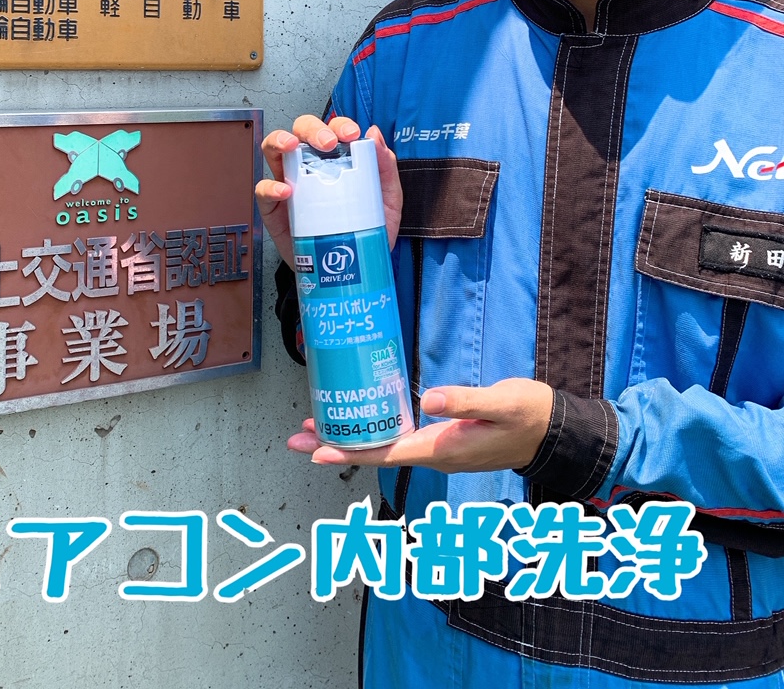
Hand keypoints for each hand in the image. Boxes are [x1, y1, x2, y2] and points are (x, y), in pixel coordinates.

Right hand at [255, 115, 402, 265]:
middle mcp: (310, 167)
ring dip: (279, 141)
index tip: (352, 134)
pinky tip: (286, 191)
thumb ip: (385, 169)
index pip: (332, 130)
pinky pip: (264, 191)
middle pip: (300, 132)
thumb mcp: (386, 200)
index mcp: (336, 160)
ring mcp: (290, 185)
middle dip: (311, 129)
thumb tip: (375, 135)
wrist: (351, 271)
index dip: (339, 125)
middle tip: (326, 142)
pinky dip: (271, 187)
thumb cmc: (366, 232)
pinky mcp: (275, 209)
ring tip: (292, 146)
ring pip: (273, 151)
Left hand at [288, 379, 553, 473]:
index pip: (386, 452)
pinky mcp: (444, 438)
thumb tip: (427, 400)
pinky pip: (400, 438)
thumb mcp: (499, 402)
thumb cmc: (529, 415)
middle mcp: (435, 454)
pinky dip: (376, 429)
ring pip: (386, 446)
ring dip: (352, 437)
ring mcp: (439, 449)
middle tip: (298, 436)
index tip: (314, 451)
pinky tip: (364, 417)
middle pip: (377, 452)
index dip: (349, 452)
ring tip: (318, 426)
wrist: (555, 432)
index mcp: (442, 449)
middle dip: (337, 445)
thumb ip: (464, 401)